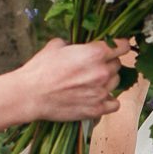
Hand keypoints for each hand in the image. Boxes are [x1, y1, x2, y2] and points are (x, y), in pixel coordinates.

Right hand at [3, 38, 125, 124]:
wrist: (30, 95)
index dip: (120, 45)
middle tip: (94, 66)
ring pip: (116, 82)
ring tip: (92, 82)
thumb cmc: (40, 69)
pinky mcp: (96, 109)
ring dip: (107, 81)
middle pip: (117, 65)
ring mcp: (101, 92)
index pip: (122, 46)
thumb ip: (74, 44)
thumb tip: (76, 46)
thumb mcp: (56, 46)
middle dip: (108, 63)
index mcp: (95, 53)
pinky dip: (109, 100)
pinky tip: (100, 97)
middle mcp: (102, 72)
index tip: (117, 47)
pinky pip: (115, 104)